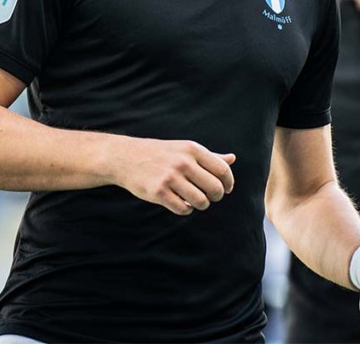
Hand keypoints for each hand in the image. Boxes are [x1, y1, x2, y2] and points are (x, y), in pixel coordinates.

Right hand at [110, 137, 234, 214]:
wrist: (126, 157)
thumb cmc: (161, 154)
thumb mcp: (185, 149)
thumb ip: (209, 156)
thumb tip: (233, 158)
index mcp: (193, 149)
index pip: (223, 170)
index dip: (228, 183)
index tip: (225, 189)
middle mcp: (183, 162)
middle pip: (214, 188)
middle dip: (215, 197)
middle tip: (210, 197)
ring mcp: (170, 177)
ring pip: (200, 201)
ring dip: (201, 205)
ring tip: (195, 201)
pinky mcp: (158, 192)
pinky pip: (183, 209)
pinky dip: (185, 210)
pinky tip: (180, 203)